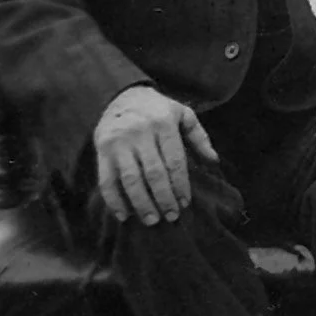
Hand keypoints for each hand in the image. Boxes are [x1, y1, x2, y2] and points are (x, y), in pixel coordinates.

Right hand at [93, 86, 218, 224]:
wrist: (122, 96)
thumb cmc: (158, 110)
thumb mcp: (183, 114)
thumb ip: (199, 137)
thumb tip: (214, 161)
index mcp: (164, 124)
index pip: (174, 161)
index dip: (180, 185)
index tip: (185, 203)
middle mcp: (140, 133)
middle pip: (154, 173)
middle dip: (163, 198)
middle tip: (171, 217)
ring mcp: (119, 142)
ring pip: (130, 179)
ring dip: (141, 203)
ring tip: (152, 220)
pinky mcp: (102, 150)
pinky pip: (106, 180)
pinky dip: (113, 200)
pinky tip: (124, 215)